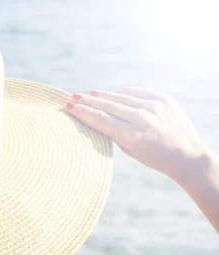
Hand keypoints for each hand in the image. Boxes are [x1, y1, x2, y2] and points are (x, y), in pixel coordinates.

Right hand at [66, 88, 209, 182]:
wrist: (188, 156)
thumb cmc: (154, 158)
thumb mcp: (130, 151)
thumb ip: (114, 133)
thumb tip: (96, 117)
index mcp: (134, 136)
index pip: (102, 120)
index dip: (84, 112)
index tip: (70, 106)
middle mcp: (144, 119)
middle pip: (109, 106)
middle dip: (88, 101)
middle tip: (73, 97)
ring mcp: (155, 107)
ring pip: (122, 97)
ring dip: (104, 95)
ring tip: (89, 94)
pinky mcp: (165, 100)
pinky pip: (138, 92)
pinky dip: (124, 93)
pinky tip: (113, 94)